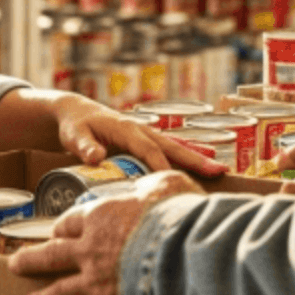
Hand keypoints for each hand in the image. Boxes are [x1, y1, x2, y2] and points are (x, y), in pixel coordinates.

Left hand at [8, 169, 202, 294]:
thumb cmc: (177, 217)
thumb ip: (154, 187)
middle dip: (31, 260)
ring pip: (59, 291)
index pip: (70, 223)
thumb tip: (154, 185)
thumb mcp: (167, 187)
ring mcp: (95, 281)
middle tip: (15, 264)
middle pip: (52, 254)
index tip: (55, 232)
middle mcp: (90, 249)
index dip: (61, 228)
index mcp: (100, 217)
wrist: (182, 254)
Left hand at [46, 91, 227, 180]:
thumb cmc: (75, 126)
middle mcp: (141, 130)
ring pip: (176, 148)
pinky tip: (205, 166)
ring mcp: (146, 135)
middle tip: (218, 172)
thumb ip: (84, 146)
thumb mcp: (75, 136)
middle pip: (172, 146)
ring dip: (197, 159)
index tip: (172, 181)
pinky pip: (170, 150)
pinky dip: (188, 157)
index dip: (160, 165)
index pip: (147, 149)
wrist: (76, 112)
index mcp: (126, 129)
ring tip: (220, 171)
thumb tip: (96, 158)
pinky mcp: (146, 141)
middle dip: (194, 159)